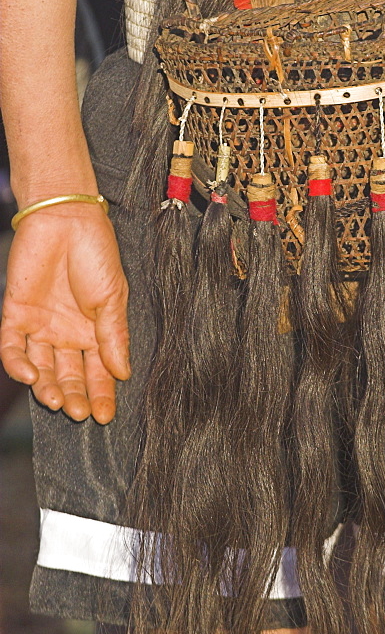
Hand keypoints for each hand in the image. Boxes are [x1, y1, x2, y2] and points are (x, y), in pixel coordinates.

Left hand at [0, 204, 129, 422]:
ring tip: (58, 402)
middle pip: (69, 375)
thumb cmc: (96, 252)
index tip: (105, 416)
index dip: (103, 394)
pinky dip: (18, 366)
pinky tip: (31, 377)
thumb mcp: (114, 298)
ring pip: (41, 368)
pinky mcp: (15, 314)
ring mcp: (40, 325)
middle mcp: (66, 333)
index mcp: (94, 331)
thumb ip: (114, 336)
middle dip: (75, 396)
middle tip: (80, 413)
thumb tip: (123, 373)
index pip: (99, 372)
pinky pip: (12, 348)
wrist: (67, 218)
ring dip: (48, 388)